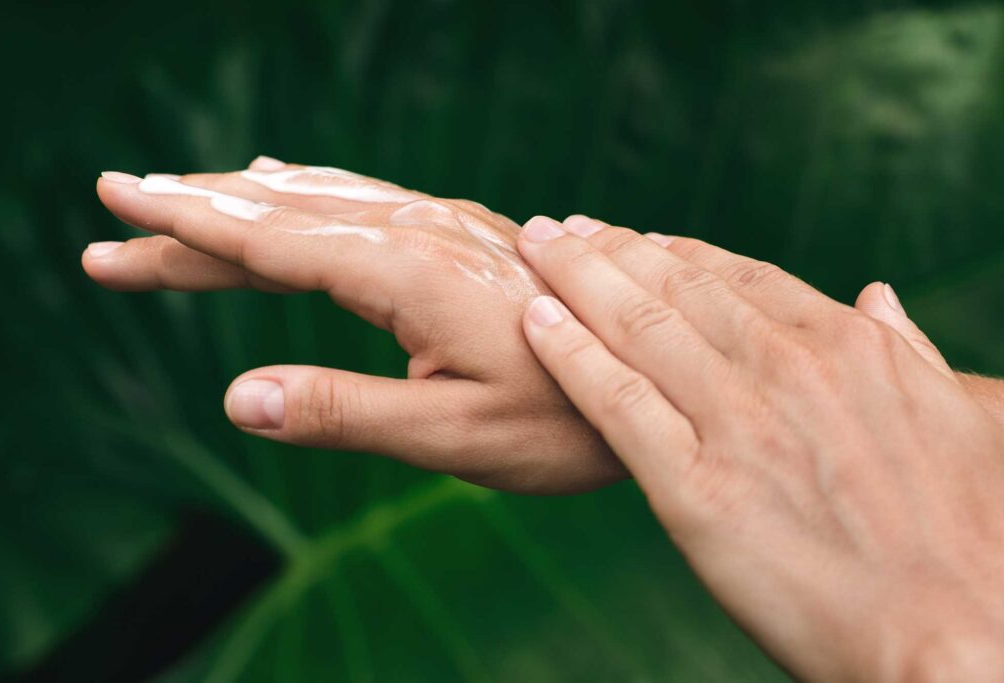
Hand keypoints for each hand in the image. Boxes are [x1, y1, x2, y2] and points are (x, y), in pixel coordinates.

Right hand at [84, 159, 622, 492]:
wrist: (660, 373)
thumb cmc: (563, 421)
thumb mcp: (450, 436)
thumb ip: (342, 413)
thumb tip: (233, 400)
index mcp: (408, 274)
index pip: (273, 243)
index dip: (190, 229)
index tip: (120, 208)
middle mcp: (421, 233)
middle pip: (283, 217)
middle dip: (194, 218)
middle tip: (112, 216)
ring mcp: (446, 228)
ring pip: (321, 204)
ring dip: (242, 205)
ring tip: (181, 200)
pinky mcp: (463, 237)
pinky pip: (364, 203)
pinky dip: (307, 197)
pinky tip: (288, 191)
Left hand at [516, 216, 1003, 681]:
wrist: (951, 639)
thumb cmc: (964, 540)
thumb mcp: (956, 419)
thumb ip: (904, 351)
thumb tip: (877, 296)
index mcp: (846, 346)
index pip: (739, 275)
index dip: (675, 251)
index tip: (633, 237)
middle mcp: (786, 367)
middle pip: (675, 286)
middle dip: (607, 249)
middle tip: (557, 229)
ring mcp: (738, 423)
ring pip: (636, 326)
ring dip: (574, 278)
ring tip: (534, 248)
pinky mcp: (696, 488)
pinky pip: (616, 401)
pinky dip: (569, 354)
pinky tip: (533, 321)